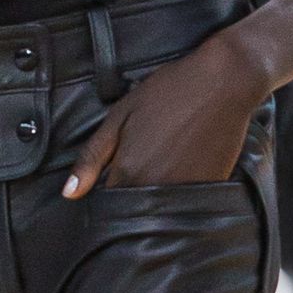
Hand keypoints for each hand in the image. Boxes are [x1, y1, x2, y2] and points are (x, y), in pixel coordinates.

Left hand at [62, 26, 262, 194]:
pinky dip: (182, 192)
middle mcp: (155, 189)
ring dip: (157, 197)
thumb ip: (92, 158)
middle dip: (131, 197)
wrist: (223, 81)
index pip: (107, 204)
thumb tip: (69, 194)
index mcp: (128, 173)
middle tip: (146, 160)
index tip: (113, 178)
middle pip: (134, 211)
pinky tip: (185, 162)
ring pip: (161, 210)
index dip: (107, 192)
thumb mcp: (119, 117)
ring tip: (166, 160)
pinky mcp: (209, 188)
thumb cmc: (169, 92)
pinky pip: (188, 203)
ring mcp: (184, 191)